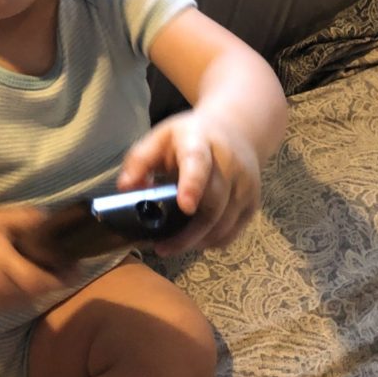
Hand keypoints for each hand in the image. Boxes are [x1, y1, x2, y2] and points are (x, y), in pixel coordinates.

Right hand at [0, 205, 77, 310]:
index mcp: (5, 266)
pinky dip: (24, 290)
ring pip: (27, 297)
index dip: (63, 277)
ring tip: (44, 266)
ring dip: (39, 285)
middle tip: (64, 262)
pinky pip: (15, 300)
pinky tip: (22, 274)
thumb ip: (25, 219)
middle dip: (54, 279)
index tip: (77, 265)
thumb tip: (50, 219)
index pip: (42, 281)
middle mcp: (2, 289)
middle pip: (39, 291)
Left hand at [117, 110, 260, 254]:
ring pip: (223, 223)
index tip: (185, 206)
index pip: (198, 163)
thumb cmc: (189, 137)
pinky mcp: (253, 202)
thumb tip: (125, 188)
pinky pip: (232, 231)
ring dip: (197, 241)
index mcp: (199, 141)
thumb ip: (140, 161)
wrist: (236, 130)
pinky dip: (211, 241)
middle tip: (160, 246)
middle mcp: (229, 162)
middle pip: (213, 204)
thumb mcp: (160, 138)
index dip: (193, 185)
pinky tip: (193, 241)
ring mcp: (245, 184)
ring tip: (171, 246)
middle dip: (186, 232)